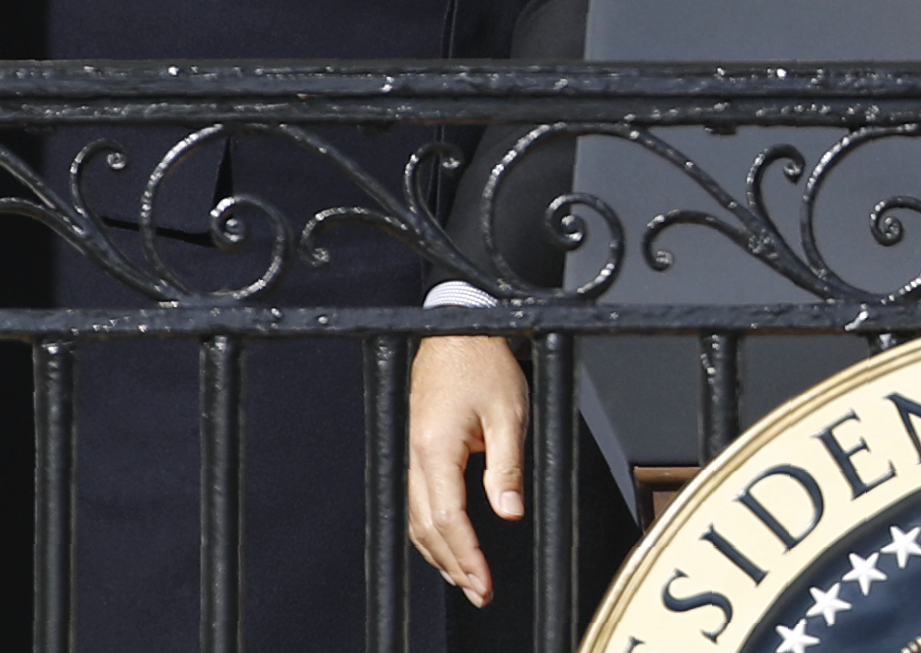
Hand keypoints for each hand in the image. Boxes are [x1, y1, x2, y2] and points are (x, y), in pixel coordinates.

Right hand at [408, 334, 528, 606]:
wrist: (458, 328)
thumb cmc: (483, 361)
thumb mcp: (509, 414)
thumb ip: (507, 468)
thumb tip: (509, 513)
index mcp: (436, 446)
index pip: (448, 518)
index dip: (467, 556)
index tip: (485, 582)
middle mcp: (415, 452)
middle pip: (427, 526)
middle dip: (453, 565)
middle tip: (480, 591)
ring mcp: (411, 449)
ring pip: (416, 516)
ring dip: (439, 552)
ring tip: (465, 578)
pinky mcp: (415, 445)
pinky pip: (417, 498)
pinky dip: (430, 528)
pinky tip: (446, 542)